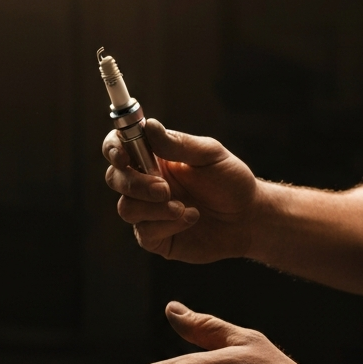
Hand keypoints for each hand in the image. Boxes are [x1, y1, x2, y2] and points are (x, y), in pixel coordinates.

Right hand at [103, 119, 257, 262]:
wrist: (249, 218)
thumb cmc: (230, 182)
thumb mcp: (210, 156)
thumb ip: (178, 144)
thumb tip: (149, 126)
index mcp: (153, 158)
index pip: (118, 148)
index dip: (113, 149)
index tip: (122, 156)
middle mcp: (145, 184)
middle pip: (115, 179)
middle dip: (134, 184)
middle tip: (164, 188)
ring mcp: (149, 212)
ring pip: (126, 208)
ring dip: (154, 208)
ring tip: (183, 207)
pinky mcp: (156, 238)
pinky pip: (145, 232)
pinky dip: (168, 224)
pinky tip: (191, 218)